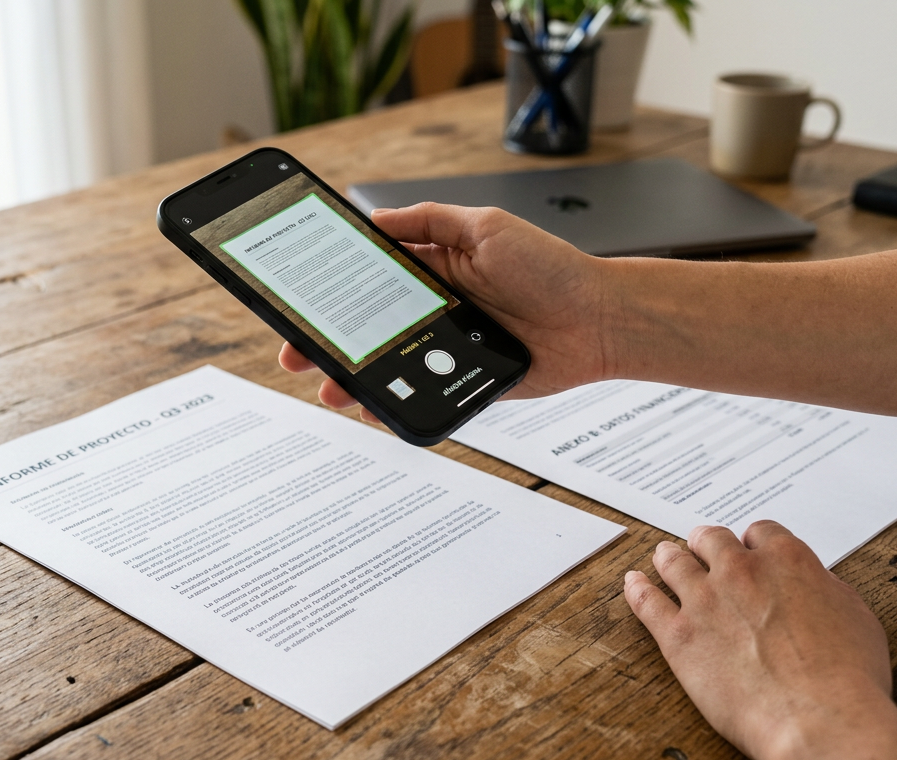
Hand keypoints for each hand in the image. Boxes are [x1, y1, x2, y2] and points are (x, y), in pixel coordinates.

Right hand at [279, 203, 612, 420]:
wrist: (600, 322)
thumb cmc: (553, 268)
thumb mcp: (487, 226)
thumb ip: (431, 221)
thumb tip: (376, 217)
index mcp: (434, 266)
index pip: (369, 275)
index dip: (330, 287)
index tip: (297, 297)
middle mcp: (434, 306)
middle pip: (365, 325)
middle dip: (324, 339)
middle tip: (296, 351)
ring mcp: (445, 345)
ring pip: (385, 363)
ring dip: (351, 376)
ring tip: (331, 385)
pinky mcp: (462, 379)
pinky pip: (419, 392)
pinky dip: (392, 402)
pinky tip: (372, 405)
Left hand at [623, 522, 896, 759]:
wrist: (819, 720)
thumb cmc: (848, 678)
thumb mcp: (855, 616)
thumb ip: (823, 589)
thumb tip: (810, 585)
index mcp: (786, 560)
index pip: (760, 532)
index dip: (754, 543)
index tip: (749, 550)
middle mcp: (740, 571)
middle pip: (711, 539)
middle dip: (708, 544)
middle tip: (703, 549)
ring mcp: (704, 601)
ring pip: (674, 562)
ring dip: (670, 558)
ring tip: (665, 558)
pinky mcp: (678, 635)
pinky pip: (646, 601)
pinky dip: (637, 588)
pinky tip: (634, 583)